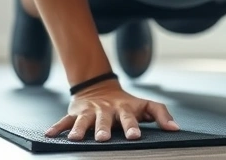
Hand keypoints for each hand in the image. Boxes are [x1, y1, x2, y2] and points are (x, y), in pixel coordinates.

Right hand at [46, 79, 180, 140]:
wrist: (101, 87)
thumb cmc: (126, 104)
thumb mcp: (145, 106)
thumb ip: (161, 115)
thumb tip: (176, 129)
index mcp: (124, 109)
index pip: (130, 119)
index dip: (132, 127)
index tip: (135, 137)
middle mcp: (107, 110)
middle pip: (105, 120)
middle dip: (103, 129)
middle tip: (103, 138)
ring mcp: (90, 111)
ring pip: (84, 120)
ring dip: (79, 129)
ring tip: (74, 138)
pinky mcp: (75, 113)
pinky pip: (64, 120)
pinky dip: (57, 127)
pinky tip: (49, 135)